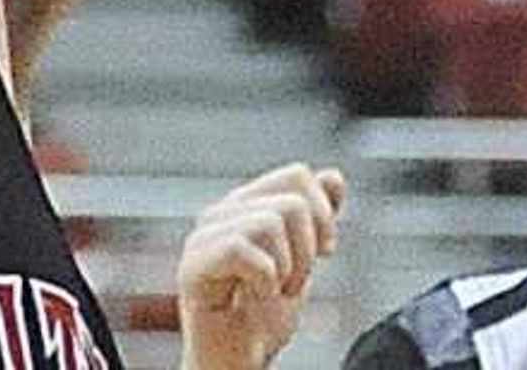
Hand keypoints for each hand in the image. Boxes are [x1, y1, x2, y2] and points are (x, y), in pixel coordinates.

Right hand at [175, 163, 344, 369]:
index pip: (298, 176)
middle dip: (308, 249)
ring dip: (287, 269)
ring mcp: (202, 238)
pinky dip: (263, 280)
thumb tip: (333, 177)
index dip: (324, 215)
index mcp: (244, 206)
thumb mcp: (303, 261)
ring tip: (272, 293)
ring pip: (270, 221)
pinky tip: (254, 298)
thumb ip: (316, 219)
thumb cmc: (262, 321)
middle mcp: (219, 214)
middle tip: (292, 283)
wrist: (237, 365)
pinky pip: (243, 248)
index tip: (323, 253)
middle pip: (292, 200)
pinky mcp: (193, 267)